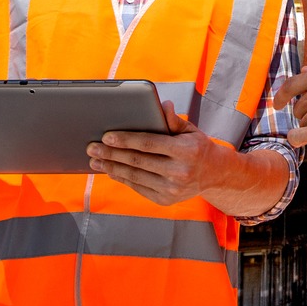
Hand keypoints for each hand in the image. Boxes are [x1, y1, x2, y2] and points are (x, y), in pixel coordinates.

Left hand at [88, 108, 224, 205]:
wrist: (214, 174)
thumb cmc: (198, 147)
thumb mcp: (190, 130)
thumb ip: (173, 119)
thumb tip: (162, 105)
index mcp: (186, 150)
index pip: (149, 143)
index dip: (126, 140)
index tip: (106, 136)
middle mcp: (179, 172)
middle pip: (137, 161)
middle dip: (111, 154)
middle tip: (92, 148)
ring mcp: (172, 189)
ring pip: (134, 176)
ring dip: (111, 168)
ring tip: (95, 161)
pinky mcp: (165, 200)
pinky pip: (138, 187)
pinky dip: (122, 179)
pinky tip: (110, 171)